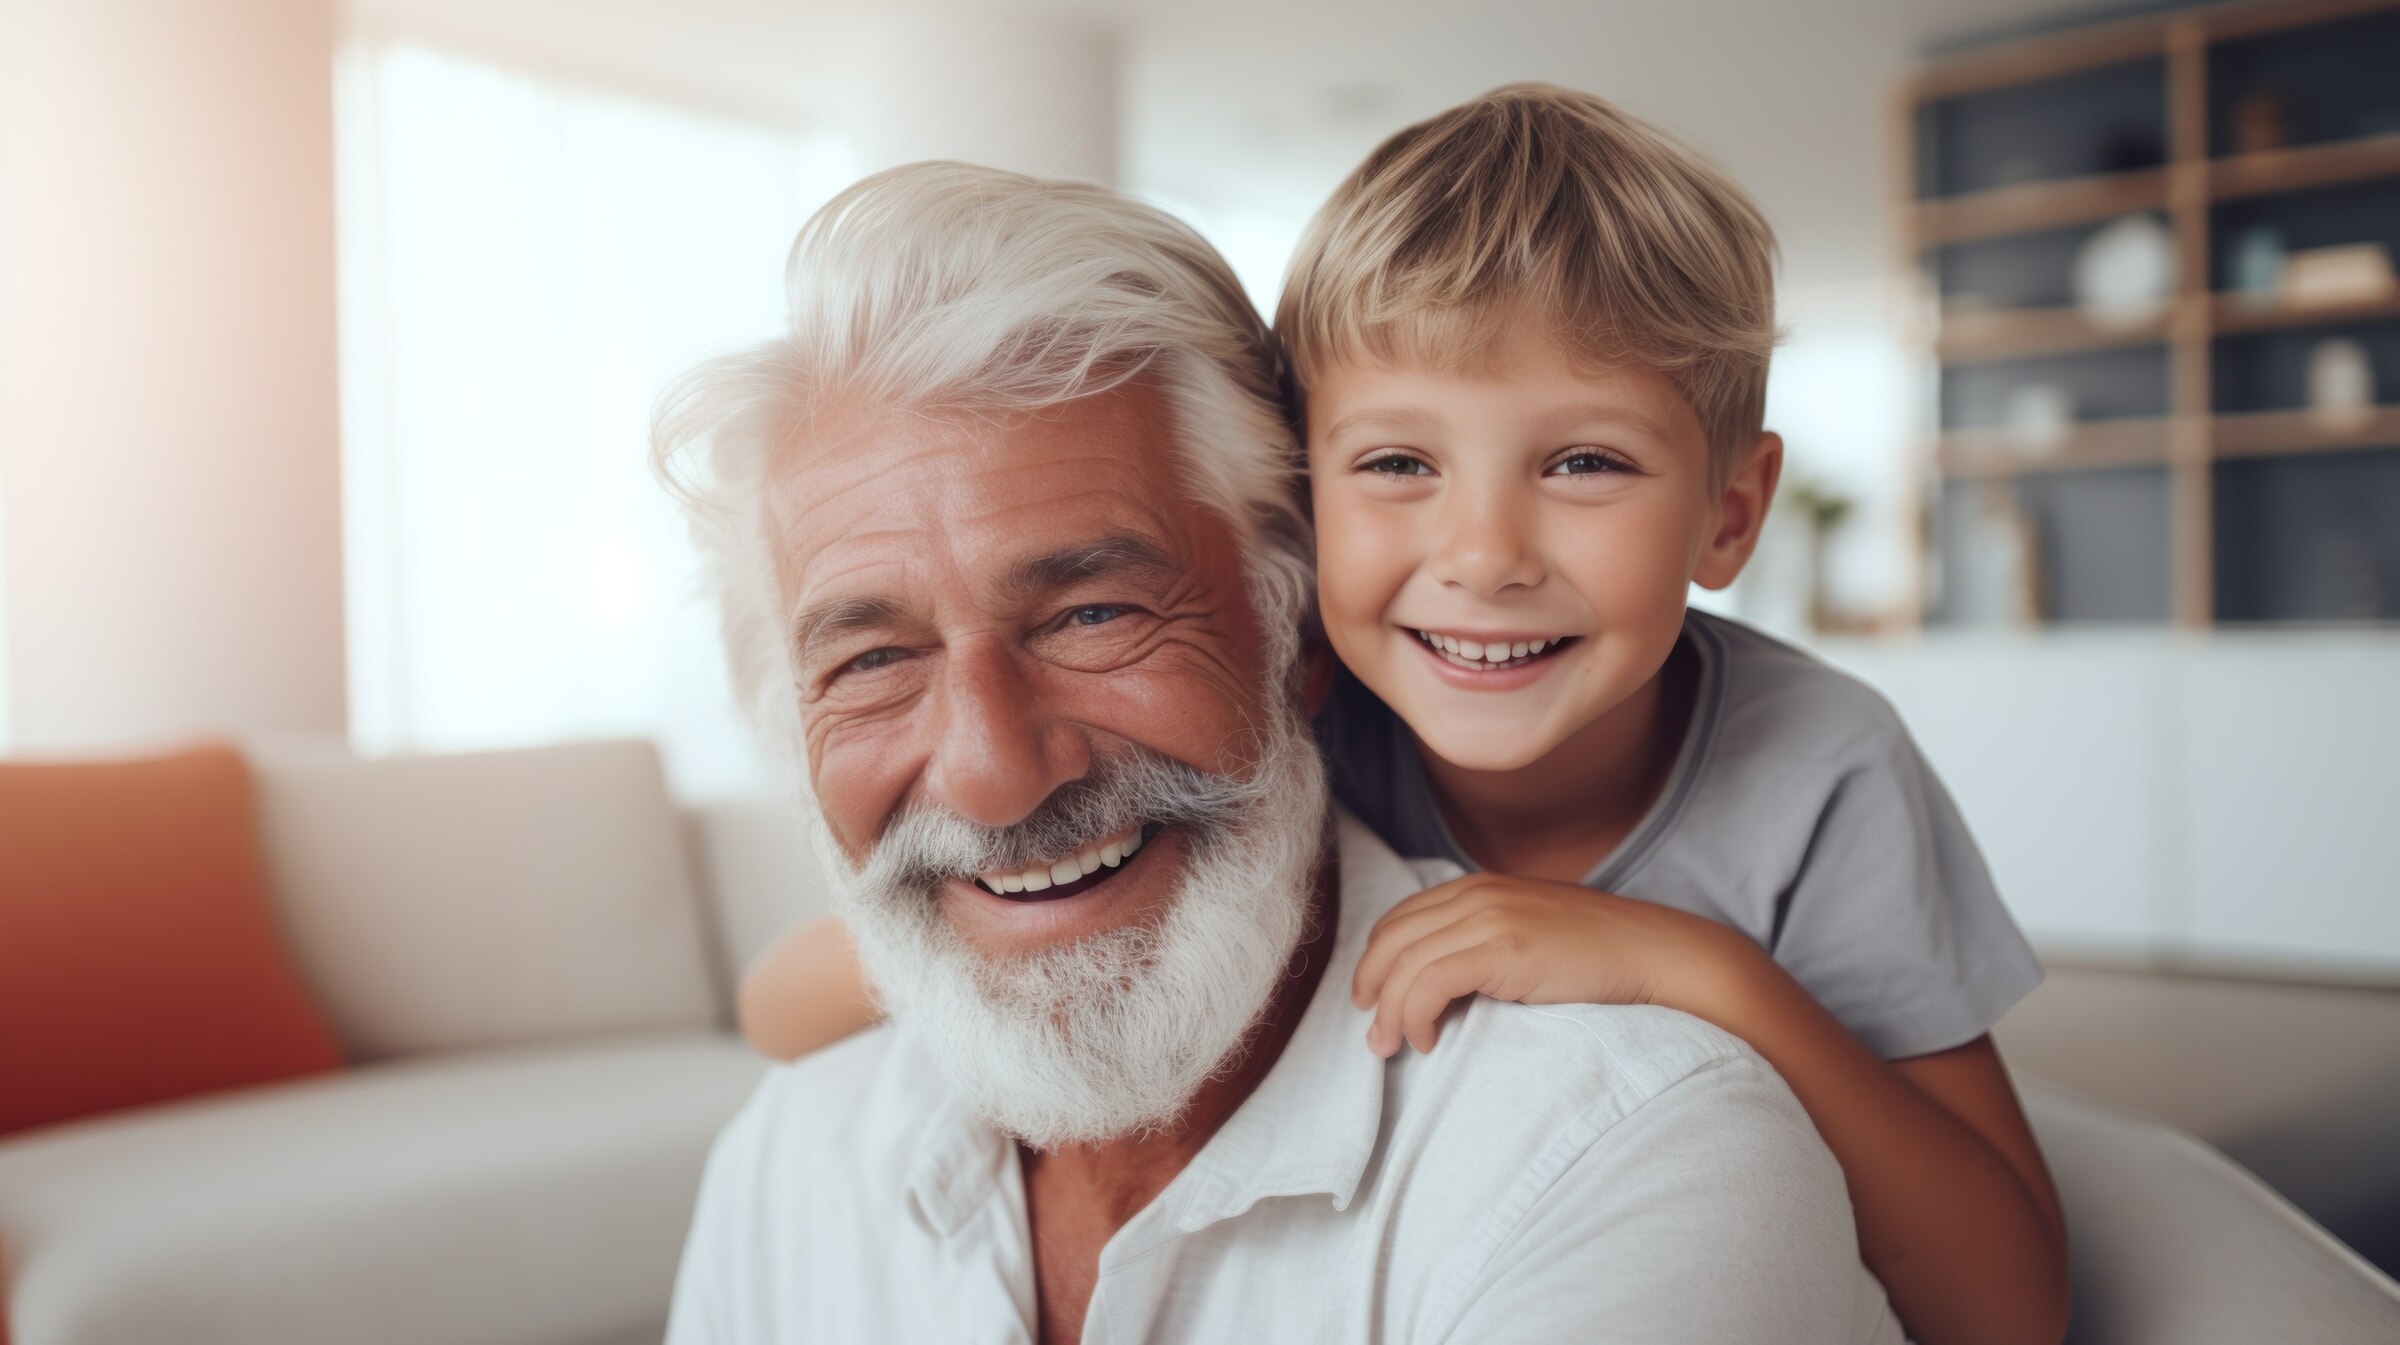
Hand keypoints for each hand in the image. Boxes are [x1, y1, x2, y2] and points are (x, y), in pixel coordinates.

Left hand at [1349, 873, 1749, 1056]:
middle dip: (1371, 988)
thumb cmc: (1598, 955)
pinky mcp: (1501, 948)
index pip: (1401, 919)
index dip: (1377, 962)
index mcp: (1478, 887)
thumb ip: (1486, 942)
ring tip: (1392, 1047)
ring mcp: (1488, 917)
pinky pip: (1428, 983)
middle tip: (1373, 1034)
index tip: (1374, 1002)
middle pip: (1391, 939)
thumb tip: (1444, 987)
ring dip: (1388, 1013)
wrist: (1655, 953)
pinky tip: (1427, 1040)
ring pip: (1403, 966)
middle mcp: (1475, 894)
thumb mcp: (1530, 935)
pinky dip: (1414, 1015)